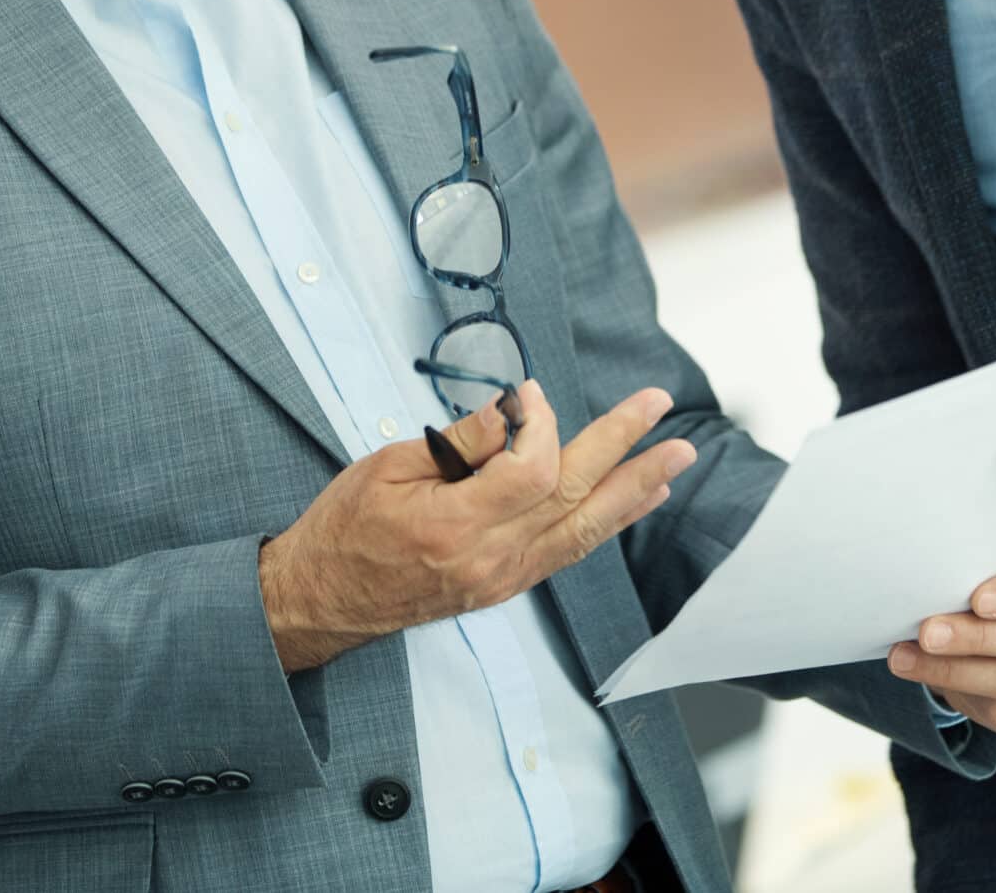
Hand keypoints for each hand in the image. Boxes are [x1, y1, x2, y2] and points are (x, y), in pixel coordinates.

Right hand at [259, 380, 696, 672]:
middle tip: (656, 404)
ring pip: (584, 531)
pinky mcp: (505, 586)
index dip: (542, 424)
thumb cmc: (344, 529)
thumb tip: (513, 409)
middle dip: (622, 447)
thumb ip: (458, 443)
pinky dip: (606, 522)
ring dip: (633, 490)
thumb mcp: (386, 468)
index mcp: (454, 528)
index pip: (533, 471)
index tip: (528, 395)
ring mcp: (503, 579)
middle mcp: (490, 560)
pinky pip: (568, 551)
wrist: (322, 600)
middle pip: (573, 497)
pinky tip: (634, 499)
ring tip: (673, 458)